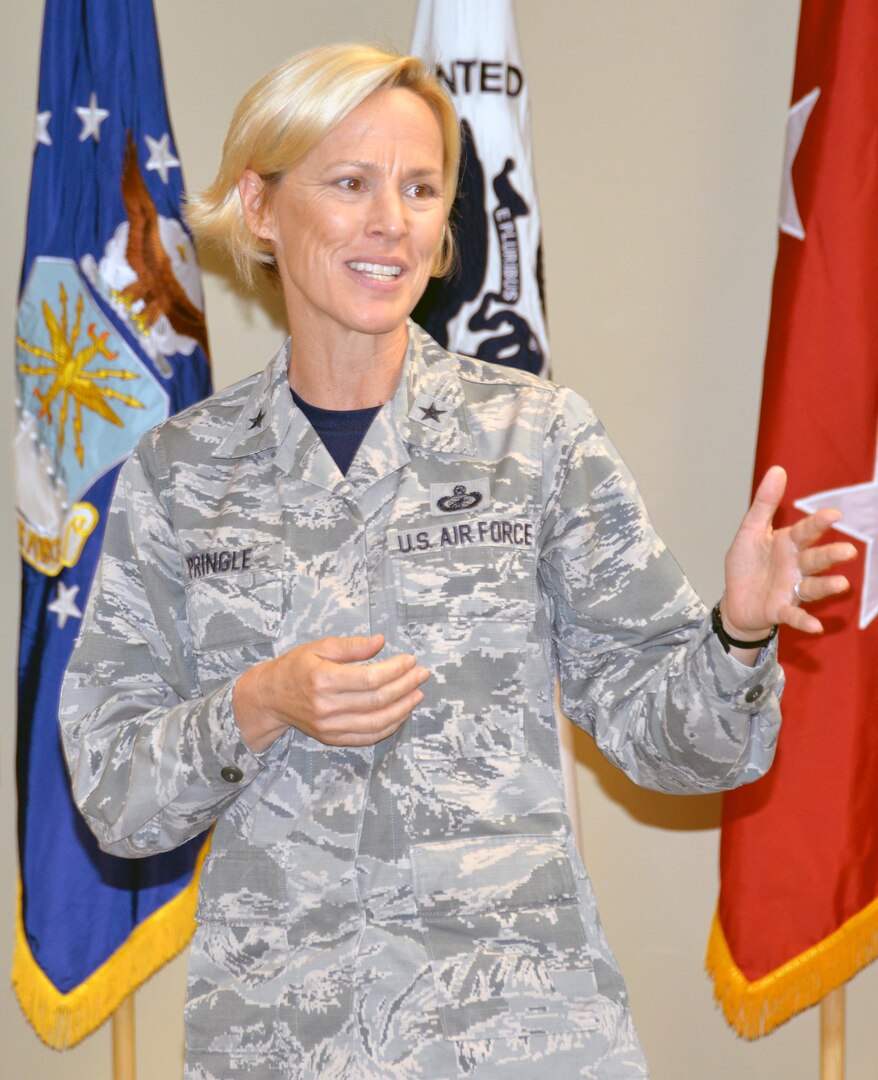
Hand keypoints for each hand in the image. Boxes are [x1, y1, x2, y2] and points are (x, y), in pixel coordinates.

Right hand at [232, 633, 429, 752]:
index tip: (410, 660)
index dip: (395, 669)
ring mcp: (329, 726)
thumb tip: (380, 641)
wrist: (270, 697)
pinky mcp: (331, 738)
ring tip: (417, 694)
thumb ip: (351, 646)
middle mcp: (326, 706)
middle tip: (422, 674)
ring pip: (376, 722)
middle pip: (377, 699)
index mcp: (323, 679)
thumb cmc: (296, 667)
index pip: (370, 678)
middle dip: (405, 686)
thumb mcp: (319, 647)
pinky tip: (401, 714)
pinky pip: (366, 737)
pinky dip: (388, 727)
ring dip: (402, 709)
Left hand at [721, 465, 856, 640]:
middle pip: (815, 559)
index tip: (834, 515)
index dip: (818, 524)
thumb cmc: (747, 564)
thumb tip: (777, 469)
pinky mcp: (780, 610)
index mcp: (788, 544)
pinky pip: (794, 615)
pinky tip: (816, 627)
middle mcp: (795, 566)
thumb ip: (764, 504)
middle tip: (849, 552)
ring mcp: (790, 589)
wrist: (735, 600)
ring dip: (826, 586)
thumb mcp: (750, 531)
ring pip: (812, 587)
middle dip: (831, 555)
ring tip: (842, 584)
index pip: (806, 532)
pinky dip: (804, 621)